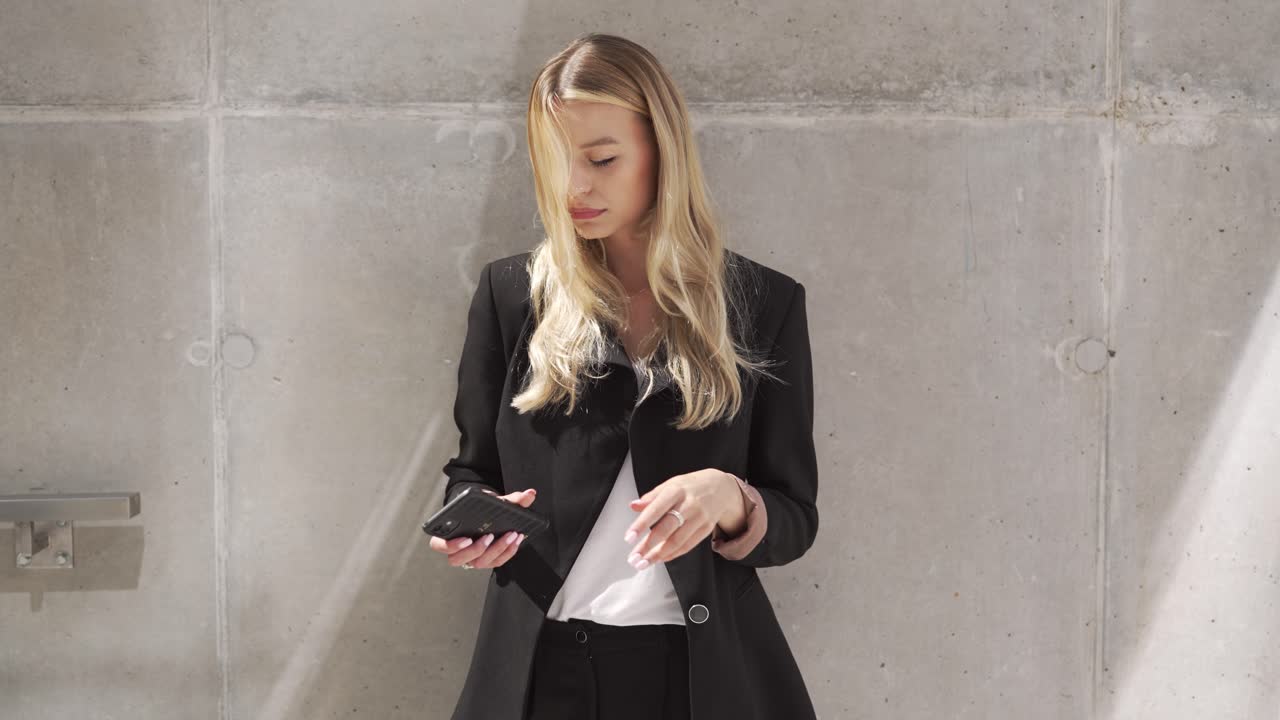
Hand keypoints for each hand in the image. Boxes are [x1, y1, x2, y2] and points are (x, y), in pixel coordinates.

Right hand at [427, 488, 535, 568]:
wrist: (488, 514)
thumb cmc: (482, 508)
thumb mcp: (491, 500)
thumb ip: (510, 498)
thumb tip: (530, 494)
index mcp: (449, 533)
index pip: (439, 545)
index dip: (450, 545)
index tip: (466, 538)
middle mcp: (458, 550)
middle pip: (459, 559)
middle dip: (477, 549)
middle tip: (490, 536)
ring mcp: (472, 558)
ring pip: (479, 563)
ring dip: (496, 550)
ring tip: (510, 536)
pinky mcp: (487, 561)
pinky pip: (496, 562)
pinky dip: (508, 552)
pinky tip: (516, 540)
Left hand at [623, 469, 738, 567]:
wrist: (721, 488)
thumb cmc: (691, 487)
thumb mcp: (671, 484)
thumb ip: (652, 497)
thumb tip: (633, 505)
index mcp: (676, 491)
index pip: (656, 509)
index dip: (641, 525)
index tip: (629, 538)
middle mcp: (689, 505)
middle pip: (667, 528)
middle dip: (648, 545)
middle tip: (634, 558)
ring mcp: (699, 518)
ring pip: (677, 541)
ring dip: (659, 555)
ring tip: (644, 563)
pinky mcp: (706, 529)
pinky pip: (688, 545)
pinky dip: (672, 554)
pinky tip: (660, 559)